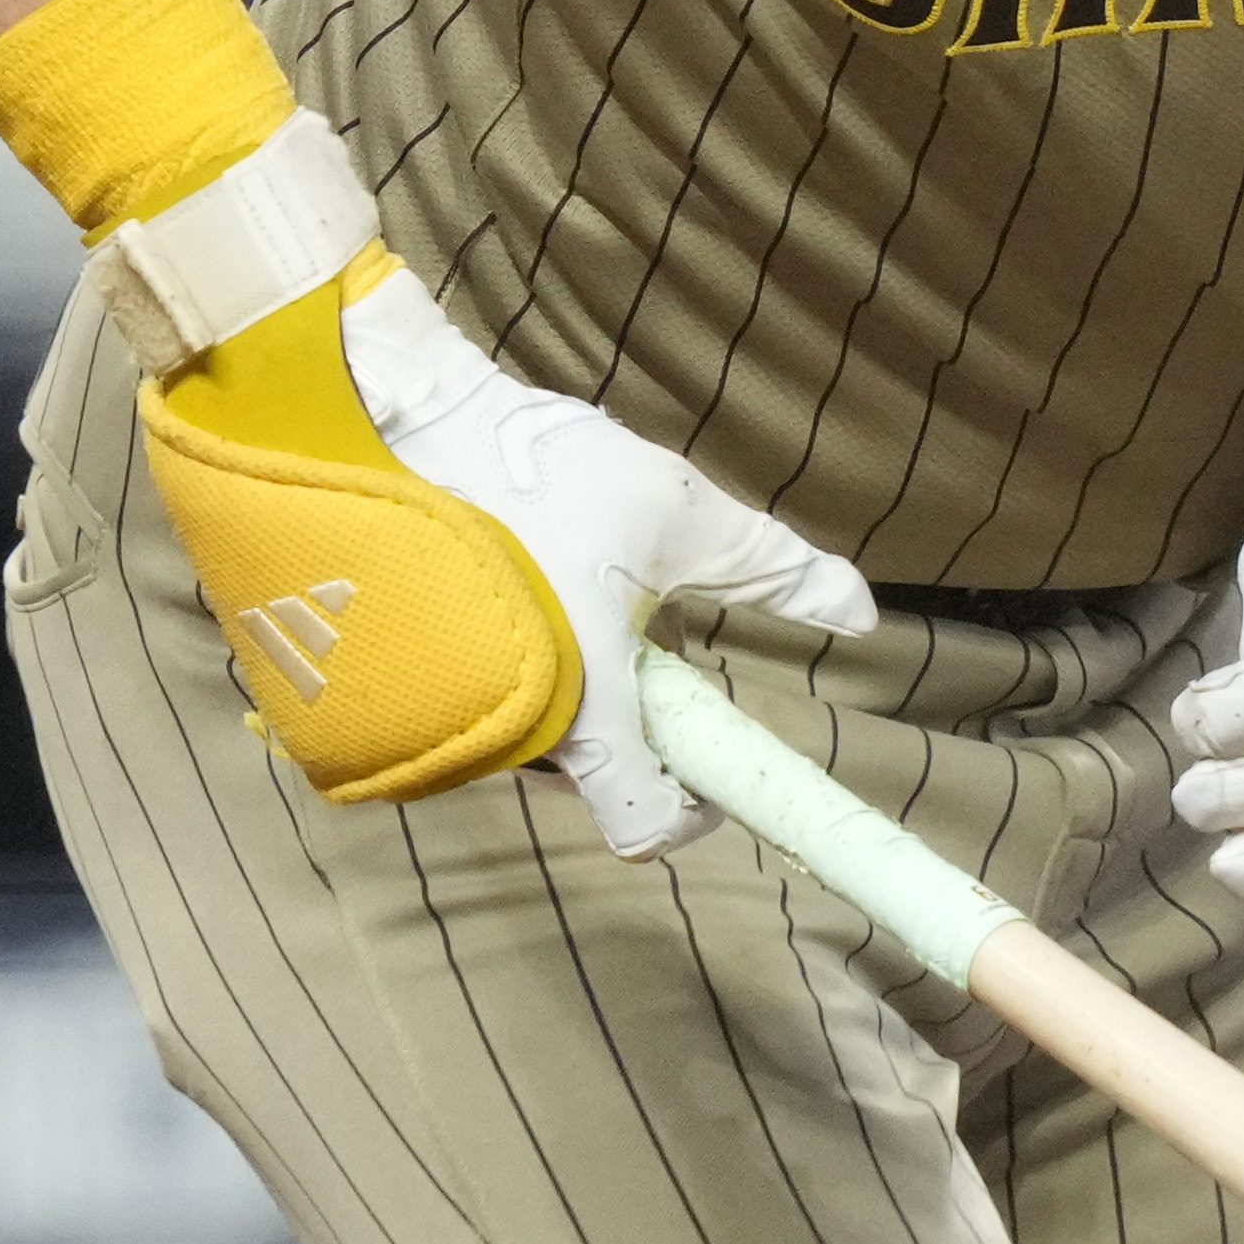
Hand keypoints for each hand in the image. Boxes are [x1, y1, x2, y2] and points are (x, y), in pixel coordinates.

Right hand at [143, 263, 873, 857]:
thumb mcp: (676, 511)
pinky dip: (499, 676)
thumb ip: (770, 571)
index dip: (691, 806)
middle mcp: (505, 744)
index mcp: (584, 716)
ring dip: (561, 693)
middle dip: (625, 720)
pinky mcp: (385, 700)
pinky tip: (503, 601)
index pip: (646, 826)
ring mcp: (436, 727)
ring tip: (559, 598)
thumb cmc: (533, 468)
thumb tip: (860, 614)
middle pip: (593, 777)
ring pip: (529, 742)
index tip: (707, 757)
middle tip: (630, 630)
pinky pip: (466, 714)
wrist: (383, 417)